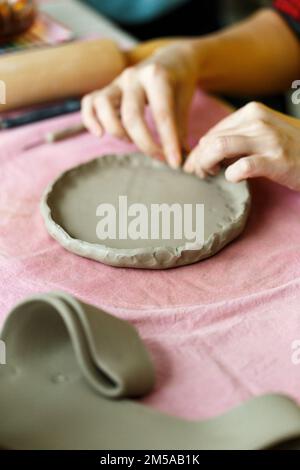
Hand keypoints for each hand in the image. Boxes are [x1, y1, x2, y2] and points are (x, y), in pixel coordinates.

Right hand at [81, 41, 198, 167]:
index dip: (168, 142)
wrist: (172, 59)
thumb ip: (180, 130)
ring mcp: (117, 81)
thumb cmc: (179, 84)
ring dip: (116, 130)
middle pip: (132, 116)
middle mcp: (133, 76)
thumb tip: (182, 161)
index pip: (162, 115)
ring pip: (103, 106)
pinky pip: (89, 103)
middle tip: (159, 157)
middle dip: (146, 144)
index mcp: (157, 76)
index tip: (175, 163)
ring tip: (130, 141)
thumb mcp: (184, 102)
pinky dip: (90, 119)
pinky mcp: (106, 88)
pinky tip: (100, 133)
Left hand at [184, 102, 299, 190]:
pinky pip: (243, 166)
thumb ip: (238, 137)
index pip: (213, 131)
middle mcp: (259, 122)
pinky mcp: (276, 160)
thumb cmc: (290, 149)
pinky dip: (231, 174)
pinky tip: (232, 178)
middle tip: (197, 174)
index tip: (197, 166)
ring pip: (220, 149)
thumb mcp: (263, 133)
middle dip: (197, 160)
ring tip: (209, 176)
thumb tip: (205, 148)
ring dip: (207, 165)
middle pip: (212, 140)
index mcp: (253, 112)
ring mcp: (268, 140)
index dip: (199, 151)